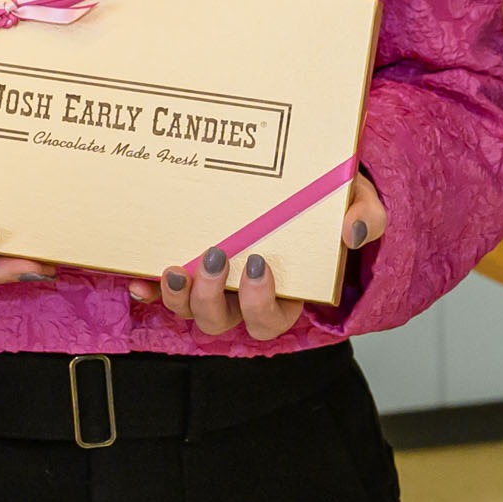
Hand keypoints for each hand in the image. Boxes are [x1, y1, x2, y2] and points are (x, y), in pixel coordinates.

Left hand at [126, 175, 387, 341]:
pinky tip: (136, 277)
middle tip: (215, 256)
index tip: (258, 263)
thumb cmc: (332, 200)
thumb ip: (366, 216)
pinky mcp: (192, 266)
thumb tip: (353, 230)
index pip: (271, 319)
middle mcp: (246, 298)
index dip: (260, 302)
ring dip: (178, 298)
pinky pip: (165, 290)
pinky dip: (150, 288)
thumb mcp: (358, 202)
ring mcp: (216, 285)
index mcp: (287, 293)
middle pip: (222, 322)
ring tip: (175, 268)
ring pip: (191, 312)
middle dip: (211, 299)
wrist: (310, 179)